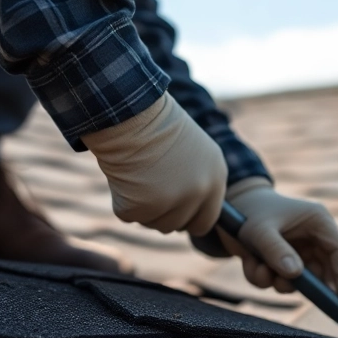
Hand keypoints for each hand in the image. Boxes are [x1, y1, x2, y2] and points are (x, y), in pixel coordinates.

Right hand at [81, 93, 226, 234]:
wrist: (131, 112)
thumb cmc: (157, 126)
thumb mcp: (193, 151)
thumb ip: (197, 182)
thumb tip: (189, 213)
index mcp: (216, 178)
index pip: (206, 220)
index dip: (188, 217)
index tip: (174, 210)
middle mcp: (198, 193)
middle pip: (178, 225)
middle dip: (162, 212)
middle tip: (149, 186)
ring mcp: (171, 202)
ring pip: (154, 223)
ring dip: (143, 206)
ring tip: (139, 176)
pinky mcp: (141, 207)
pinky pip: (129, 216)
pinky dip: (122, 200)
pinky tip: (125, 176)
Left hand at [219, 178, 337, 303]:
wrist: (225, 208)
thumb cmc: (247, 210)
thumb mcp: (259, 229)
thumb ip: (276, 250)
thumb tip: (295, 274)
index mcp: (318, 222)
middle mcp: (313, 238)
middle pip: (327, 271)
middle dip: (313, 288)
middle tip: (312, 304)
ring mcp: (299, 252)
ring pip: (301, 282)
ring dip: (279, 282)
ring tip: (259, 269)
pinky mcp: (283, 262)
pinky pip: (280, 281)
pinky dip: (264, 278)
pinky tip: (250, 263)